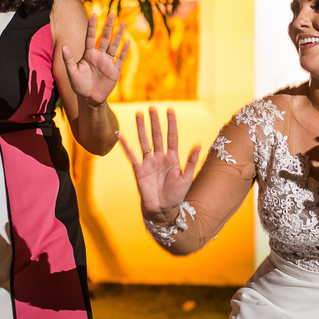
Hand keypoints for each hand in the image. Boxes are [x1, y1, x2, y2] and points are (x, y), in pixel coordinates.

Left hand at [62, 14, 129, 106]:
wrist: (89, 98)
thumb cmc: (79, 86)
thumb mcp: (71, 72)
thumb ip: (68, 59)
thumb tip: (63, 46)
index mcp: (88, 55)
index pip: (91, 37)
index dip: (92, 26)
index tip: (94, 15)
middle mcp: (99, 56)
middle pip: (105, 38)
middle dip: (108, 26)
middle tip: (113, 14)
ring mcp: (108, 62)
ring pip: (114, 45)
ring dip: (119, 35)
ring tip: (123, 24)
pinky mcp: (114, 70)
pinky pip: (120, 59)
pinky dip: (124, 51)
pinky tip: (128, 42)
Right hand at [118, 107, 200, 223]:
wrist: (162, 210)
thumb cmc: (176, 196)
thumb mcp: (186, 178)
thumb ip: (191, 161)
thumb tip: (198, 144)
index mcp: (173, 158)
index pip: (172, 136)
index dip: (171, 123)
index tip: (170, 109)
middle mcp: (160, 157)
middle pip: (157, 135)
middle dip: (155, 121)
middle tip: (152, 107)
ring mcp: (149, 162)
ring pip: (144, 141)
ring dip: (141, 128)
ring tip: (138, 114)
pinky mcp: (139, 169)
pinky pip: (131, 155)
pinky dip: (125, 145)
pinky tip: (120, 135)